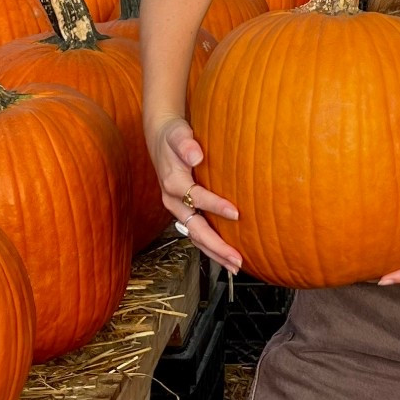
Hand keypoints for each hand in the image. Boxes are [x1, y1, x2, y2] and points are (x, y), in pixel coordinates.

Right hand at [148, 116, 241, 273]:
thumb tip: (196, 154)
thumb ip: (185, 143)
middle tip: (238, 260)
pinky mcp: (184, 211)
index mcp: (173, 183)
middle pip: (195, 229)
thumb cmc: (173, 134)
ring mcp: (178, 209)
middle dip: (216, 247)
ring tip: (235, 266)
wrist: (161, 137)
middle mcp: (173, 201)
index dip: (215, 206)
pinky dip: (210, 246)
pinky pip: (196, 233)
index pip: (196, 198)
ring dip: (214, 253)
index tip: (237, 213)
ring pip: (195, 237)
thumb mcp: (177, 133)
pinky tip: (225, 255)